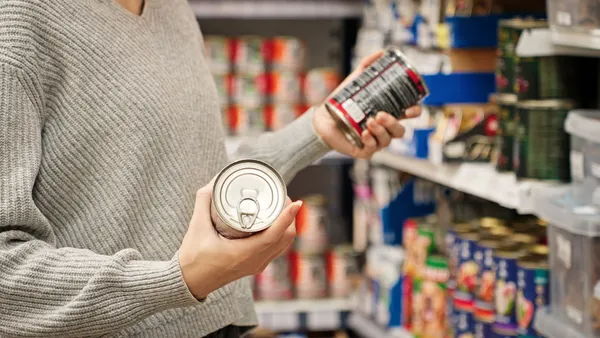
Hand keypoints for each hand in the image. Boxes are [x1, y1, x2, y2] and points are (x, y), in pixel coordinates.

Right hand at [178, 183, 300, 298]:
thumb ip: (203, 203)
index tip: (296, 202)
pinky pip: (276, 248)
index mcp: (243, 254)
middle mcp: (255, 261)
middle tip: (282, 197)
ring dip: (287, 224)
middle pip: (285, 237)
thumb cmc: (192, 259)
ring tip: (280, 205)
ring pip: (283, 243)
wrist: (188, 282)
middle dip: (289, 216)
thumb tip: (213, 183)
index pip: (275, 234)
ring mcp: (256, 265)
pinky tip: (274, 221)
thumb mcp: (196, 228)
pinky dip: (280, 233)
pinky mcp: (254, 265)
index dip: (288, 217)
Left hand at [313, 51, 421, 158]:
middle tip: (380, 114)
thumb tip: (382, 52)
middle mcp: (384, 129)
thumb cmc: (343, 103)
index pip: (409, 115)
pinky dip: (370, 141)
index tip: (410, 109)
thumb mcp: (356, 81)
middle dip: (393, 123)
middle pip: (400, 131)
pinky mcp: (364, 150)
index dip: (414, 113)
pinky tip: (364, 133)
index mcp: (388, 113)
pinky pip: (373, 149)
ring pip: (388, 140)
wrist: (324, 117)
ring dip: (381, 130)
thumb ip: (367, 65)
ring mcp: (375, 141)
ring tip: (369, 121)